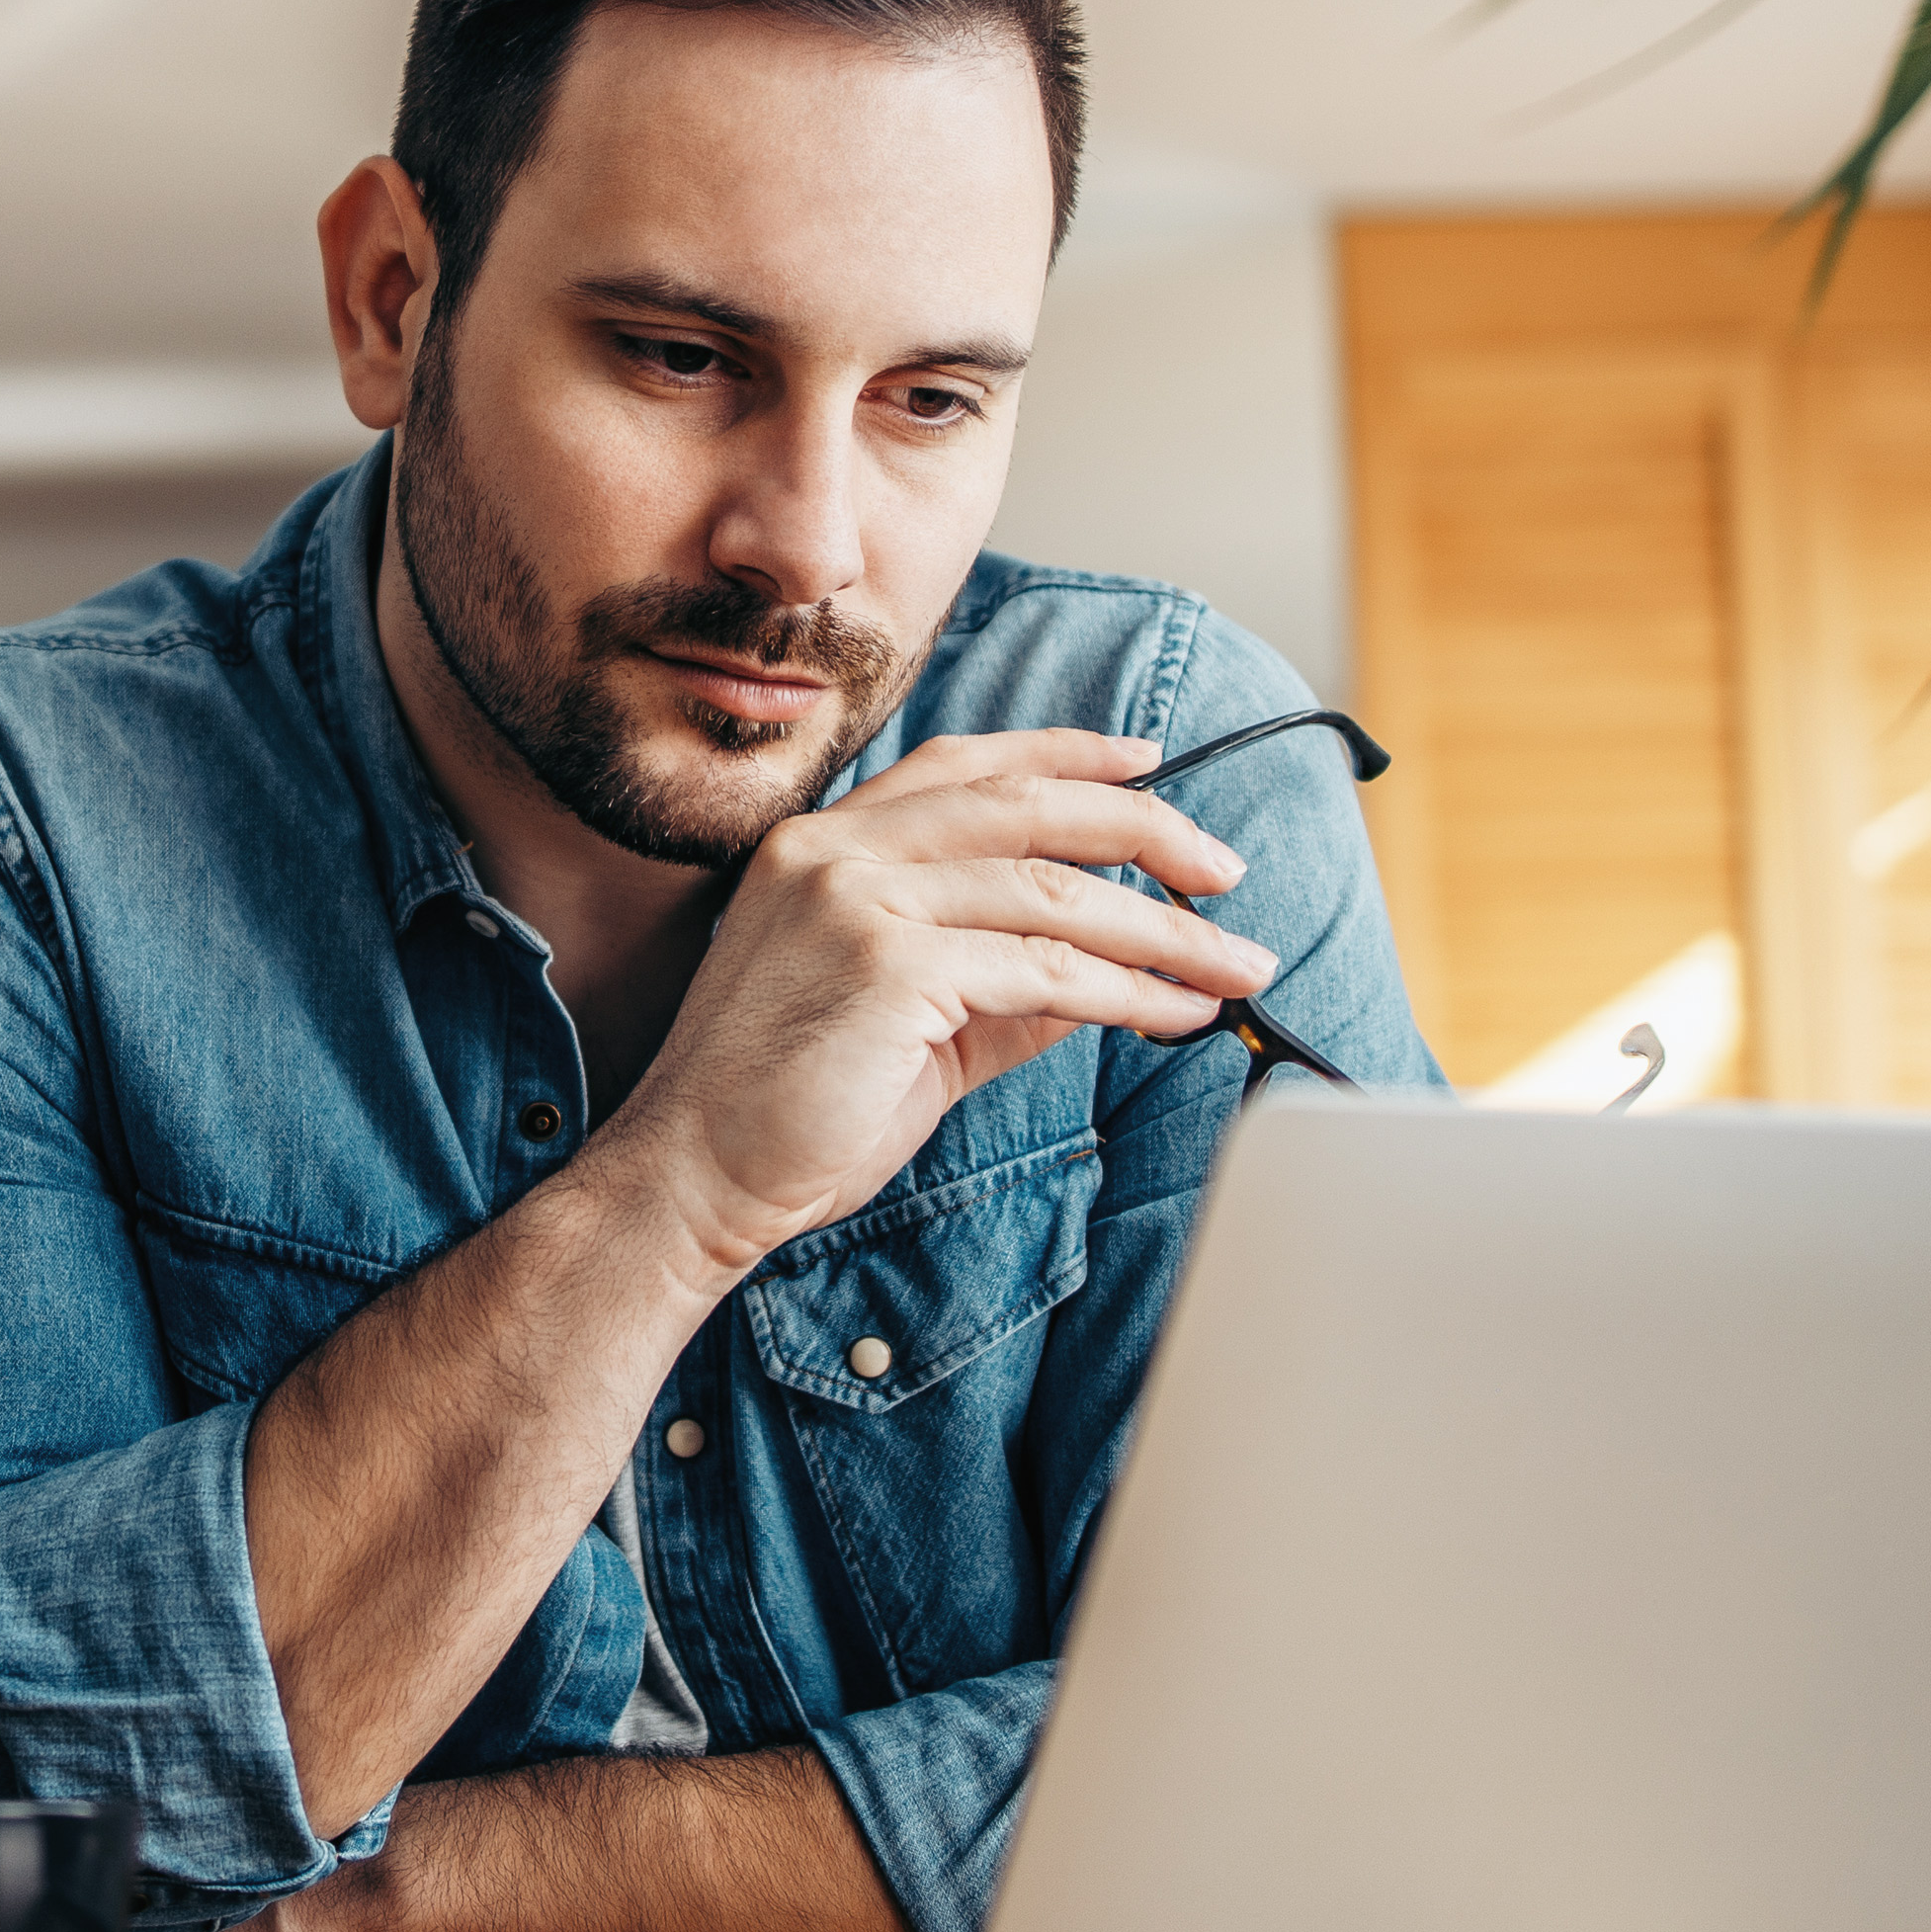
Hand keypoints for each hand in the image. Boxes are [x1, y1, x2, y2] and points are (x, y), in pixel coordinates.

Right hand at [592, 728, 1268, 1274]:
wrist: (694, 1176)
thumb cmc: (790, 1109)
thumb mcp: (907, 1017)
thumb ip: (997, 975)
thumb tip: (1112, 962)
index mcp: (824, 842)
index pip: (965, 765)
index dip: (1066, 755)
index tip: (1148, 763)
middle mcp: (836, 850)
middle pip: (1025, 806)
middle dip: (1147, 831)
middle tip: (1225, 872)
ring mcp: (858, 900)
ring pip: (1052, 891)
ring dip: (1165, 932)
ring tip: (1236, 965)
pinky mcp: (891, 967)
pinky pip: (1046, 968)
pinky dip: (1129, 992)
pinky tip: (1176, 1012)